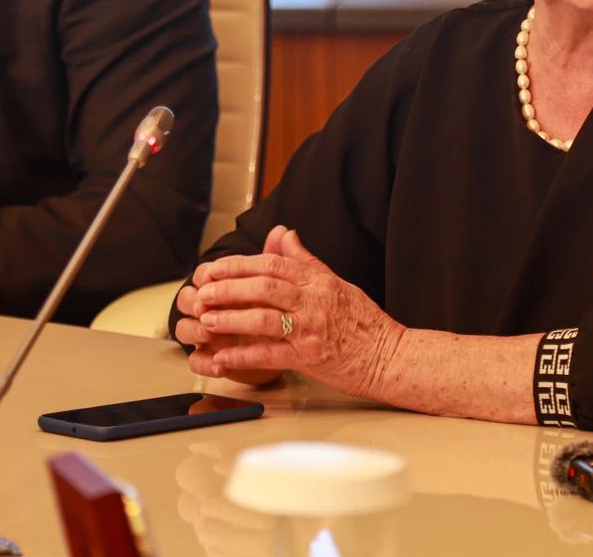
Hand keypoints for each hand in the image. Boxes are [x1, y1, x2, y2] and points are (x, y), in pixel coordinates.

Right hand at [176, 281, 282, 386]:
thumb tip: (271, 260)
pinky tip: (222, 367)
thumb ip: (267, 280)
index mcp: (223, 287)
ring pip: (183, 329)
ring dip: (194, 330)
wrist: (286, 348)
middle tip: (204, 307)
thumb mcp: (275, 297)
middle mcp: (210, 309)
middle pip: (185, 299)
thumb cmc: (278, 314)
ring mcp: (207, 334)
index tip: (214, 278)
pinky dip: (205, 364)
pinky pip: (195, 361)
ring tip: (209, 334)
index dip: (205, 276)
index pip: (202, 275)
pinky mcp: (210, 358)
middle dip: (193, 302)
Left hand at [187, 226, 404, 399]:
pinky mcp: (310, 358)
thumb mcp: (337, 282)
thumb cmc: (364, 322)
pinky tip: (223, 358)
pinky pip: (271, 355)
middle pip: (264, 287)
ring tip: (206, 320)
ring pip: (264, 318)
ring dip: (231, 319)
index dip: (239, 265)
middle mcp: (314, 301)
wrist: (390, 356)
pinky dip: (244, 356)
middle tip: (203, 291)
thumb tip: (284, 234)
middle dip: (228, 288)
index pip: (272, 264)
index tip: (214, 268)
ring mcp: (312, 329)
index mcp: (318, 281)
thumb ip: (306, 260)